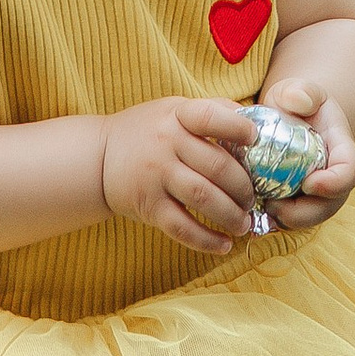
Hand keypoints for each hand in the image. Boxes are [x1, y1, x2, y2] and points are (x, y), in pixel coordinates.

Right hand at [101, 97, 260, 255]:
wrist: (98, 157)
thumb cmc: (149, 131)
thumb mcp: (175, 110)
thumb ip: (213, 112)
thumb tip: (256, 122)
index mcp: (177, 116)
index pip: (210, 117)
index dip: (237, 128)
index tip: (256, 140)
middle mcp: (167, 144)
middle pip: (217, 166)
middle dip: (244, 187)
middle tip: (254, 199)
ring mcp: (156, 176)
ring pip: (204, 198)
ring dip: (231, 215)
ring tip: (244, 223)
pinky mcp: (148, 206)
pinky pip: (182, 227)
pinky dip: (206, 240)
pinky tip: (223, 245)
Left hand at [254, 74, 354, 229]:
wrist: (291, 119)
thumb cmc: (297, 103)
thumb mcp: (299, 89)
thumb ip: (301, 91)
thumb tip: (298, 104)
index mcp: (341, 149)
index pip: (350, 171)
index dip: (334, 184)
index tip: (309, 183)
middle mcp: (334, 177)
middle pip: (330, 206)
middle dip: (305, 213)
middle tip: (274, 206)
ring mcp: (317, 195)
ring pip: (308, 218)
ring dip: (286, 220)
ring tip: (260, 208)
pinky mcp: (297, 204)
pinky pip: (288, 220)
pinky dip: (272, 220)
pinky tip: (252, 208)